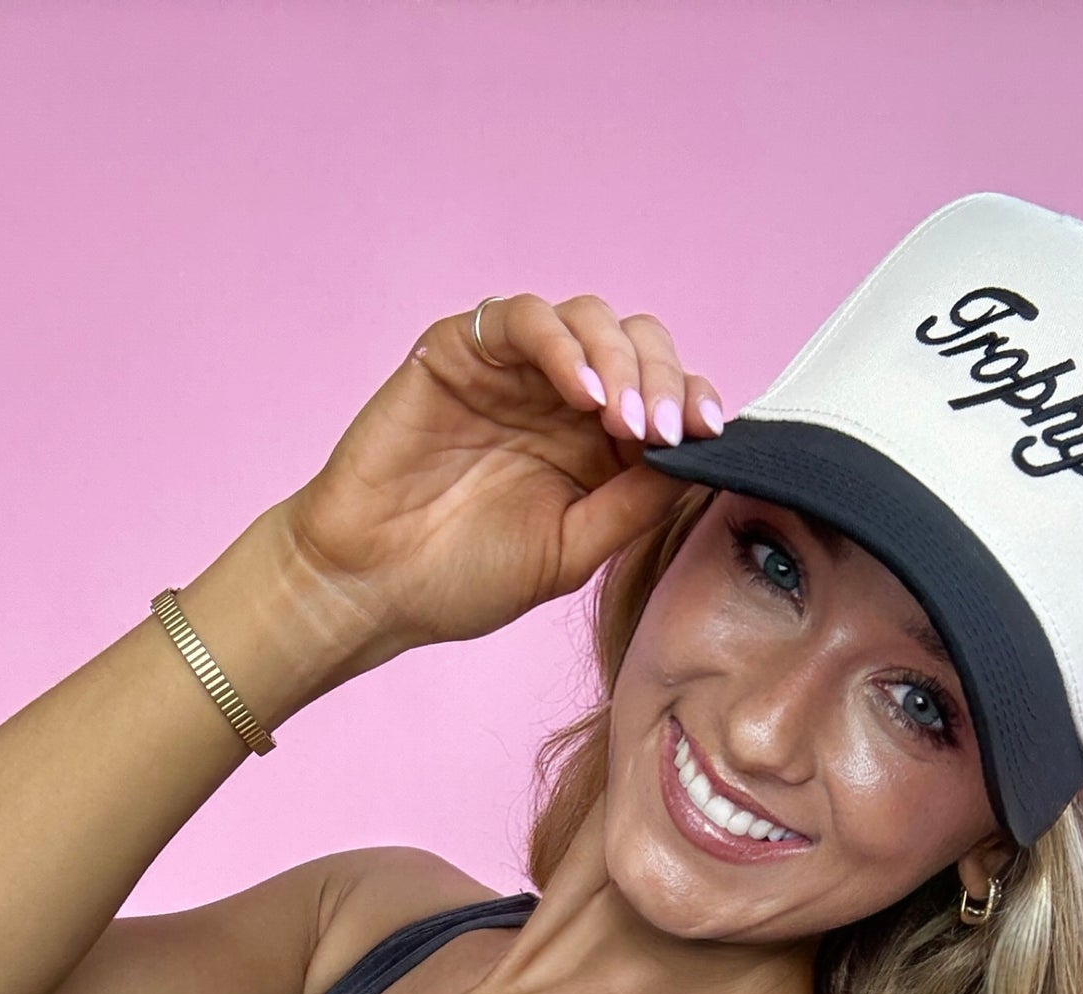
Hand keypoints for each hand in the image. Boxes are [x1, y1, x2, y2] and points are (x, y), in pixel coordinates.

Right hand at [281, 294, 726, 658]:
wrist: (372, 586)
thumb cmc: (462, 578)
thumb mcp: (572, 551)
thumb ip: (633, 504)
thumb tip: (701, 460)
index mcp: (596, 445)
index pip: (664, 396)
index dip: (694, 404)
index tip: (710, 436)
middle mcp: (560, 397)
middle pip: (639, 346)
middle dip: (664, 380)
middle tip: (665, 430)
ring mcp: (513, 369)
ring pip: (591, 320)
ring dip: (621, 360)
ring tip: (627, 419)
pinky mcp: (463, 348)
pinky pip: (525, 318)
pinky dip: (563, 345)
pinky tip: (584, 394)